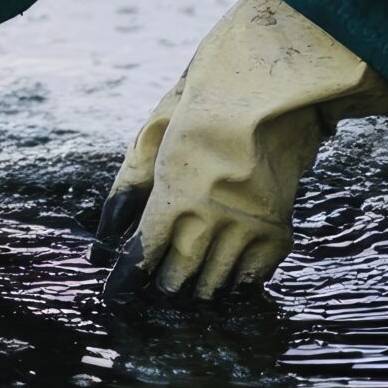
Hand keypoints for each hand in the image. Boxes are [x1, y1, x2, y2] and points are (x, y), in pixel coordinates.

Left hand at [95, 0, 387, 298]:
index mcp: (176, 195)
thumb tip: (109, 223)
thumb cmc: (203, 108)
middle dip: (166, 285)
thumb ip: (133, 182)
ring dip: (202, 289)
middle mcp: (211, 218)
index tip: (118, 293)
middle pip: (181, 271)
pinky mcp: (278, 227)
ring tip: (193, 294)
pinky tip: (232, 284)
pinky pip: (256, 270)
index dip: (129, 277)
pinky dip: (241, 280)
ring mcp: (248, 226)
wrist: (268, 93)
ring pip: (219, 277)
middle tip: (160, 293)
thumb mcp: (156, 137)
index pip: (145, 251)